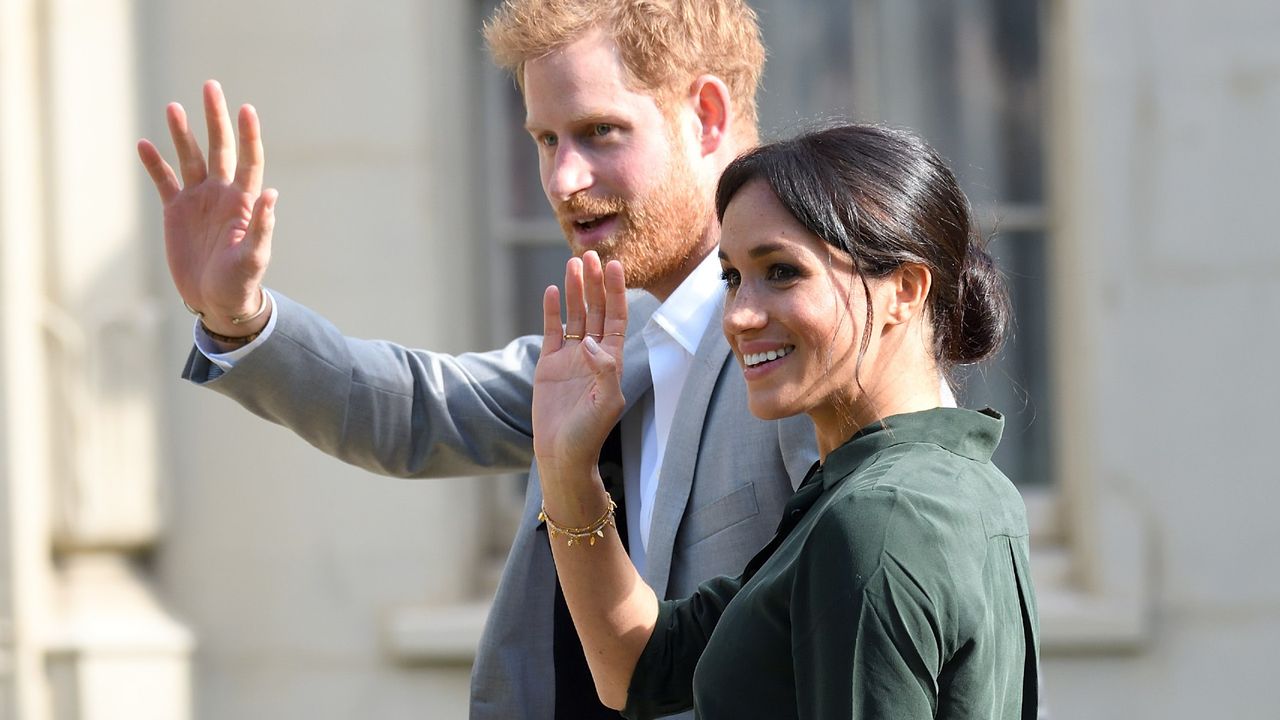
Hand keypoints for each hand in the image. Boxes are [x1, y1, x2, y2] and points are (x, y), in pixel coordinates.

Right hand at [137, 80, 274, 337]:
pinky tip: (144, 144)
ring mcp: (198, 200)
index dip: (248, 135)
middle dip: (216, 118)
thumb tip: (272, 195)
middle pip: (220, 148)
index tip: (246, 108)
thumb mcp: (254, 258)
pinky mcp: (176, 212)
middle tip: (211, 87)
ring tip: (173, 108)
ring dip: (183, 134)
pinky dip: (154, 164)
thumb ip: (261, 227)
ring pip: (190, 158)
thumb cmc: (241, 282)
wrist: (217, 301)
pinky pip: (164, 181)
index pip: (248, 159)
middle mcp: (222, 194)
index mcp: (243, 201)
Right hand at [532, 251, 628, 481]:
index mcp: (611, 361)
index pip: (615, 318)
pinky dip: (553, 311)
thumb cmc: (589, 433)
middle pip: (595, 310)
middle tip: (591, 254)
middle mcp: (592, 354)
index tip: (616, 267)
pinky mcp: (548, 364)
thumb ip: (604, 371)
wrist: (561, 454)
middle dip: (595, 283)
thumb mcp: (606, 403)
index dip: (616, 292)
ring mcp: (569, 357)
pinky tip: (554, 290)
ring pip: (574, 316)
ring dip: (575, 290)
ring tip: (573, 263)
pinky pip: (551, 331)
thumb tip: (588, 341)